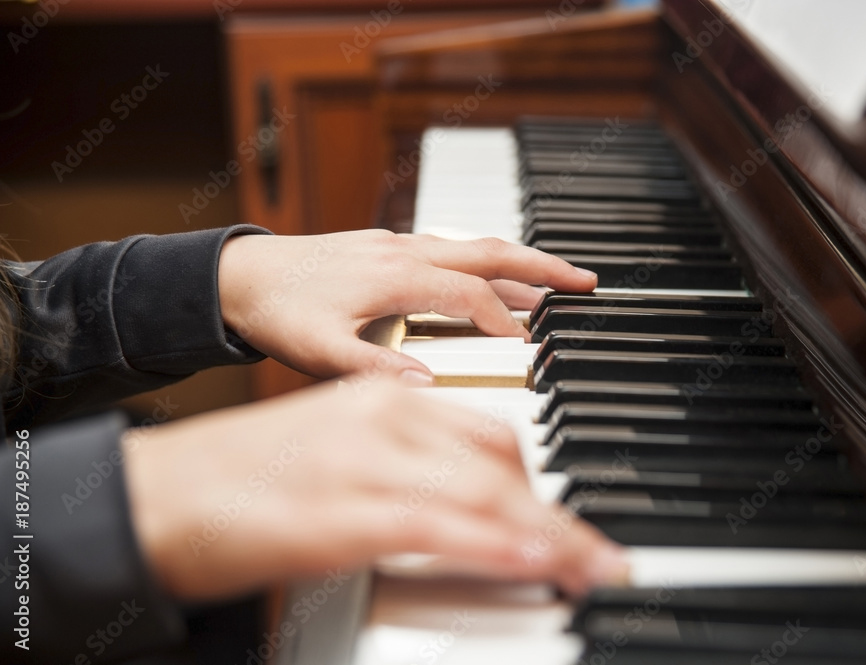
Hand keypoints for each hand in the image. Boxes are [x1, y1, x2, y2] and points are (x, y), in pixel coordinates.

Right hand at [123, 379, 628, 599]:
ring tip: (587, 567)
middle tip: (592, 553)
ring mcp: (363, 461)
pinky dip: (496, 545)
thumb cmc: (240, 480)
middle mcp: (382, 418)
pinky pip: (440, 526)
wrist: (151, 493)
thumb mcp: (336, 452)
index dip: (538, 482)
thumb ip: (401, 465)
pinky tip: (534, 561)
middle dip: (554, 513)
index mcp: (383, 398)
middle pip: (501, 461)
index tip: (568, 520)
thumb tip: (461, 504)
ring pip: (484, 493)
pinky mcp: (340, 511)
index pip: (490, 432)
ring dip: (547, 536)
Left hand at [217, 231, 596, 381]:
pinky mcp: (386, 245)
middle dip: (542, 268)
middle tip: (586, 282)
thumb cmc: (276, 311)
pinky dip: (485, 259)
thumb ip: (372, 368)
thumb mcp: (317, 351)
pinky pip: (451, 246)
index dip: (503, 323)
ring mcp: (397, 245)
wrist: (237, 276)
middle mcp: (404, 253)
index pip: (470, 297)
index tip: (530, 346)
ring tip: (556, 281)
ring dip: (519, 262)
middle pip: (490, 254)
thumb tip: (427, 384)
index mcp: (395, 277)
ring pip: (474, 246)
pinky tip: (491, 275)